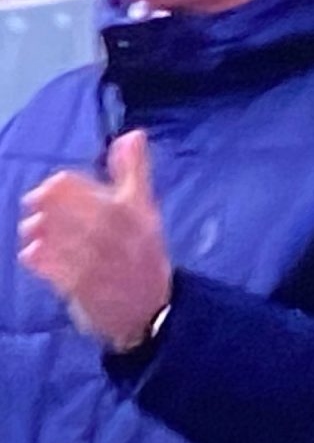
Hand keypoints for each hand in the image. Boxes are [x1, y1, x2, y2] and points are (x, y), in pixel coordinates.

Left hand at [19, 130, 171, 350]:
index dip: (55, 187)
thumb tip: (133, 134)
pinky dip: (35, 255)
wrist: (149, 307)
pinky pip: (43, 262)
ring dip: (36, 230)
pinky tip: (35, 253)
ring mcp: (91, 259)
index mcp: (124, 207)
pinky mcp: (77, 284)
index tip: (53, 193)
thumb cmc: (144, 252)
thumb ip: (134, 170)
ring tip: (36, 231)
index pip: (69, 185)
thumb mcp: (146, 208)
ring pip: (45, 233)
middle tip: (38, 211)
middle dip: (41, 207)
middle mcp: (107, 231)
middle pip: (54, 207)